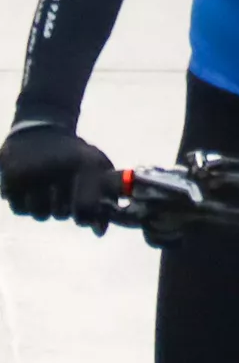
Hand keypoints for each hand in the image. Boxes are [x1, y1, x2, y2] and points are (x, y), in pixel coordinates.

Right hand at [0, 123, 115, 223]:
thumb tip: (99, 232)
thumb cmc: (74, 155)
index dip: (86, 217)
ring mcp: (32, 173)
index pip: (86, 208)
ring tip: (47, 190)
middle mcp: (58, 168)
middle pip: (61, 214)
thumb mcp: (97, 167)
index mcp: (85, 164)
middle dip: (64, 209)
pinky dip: (25, 204)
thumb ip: (105, 198)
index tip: (83, 214)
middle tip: (62, 192)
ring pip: (39, 215)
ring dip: (44, 209)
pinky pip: (19, 209)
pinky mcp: (10, 178)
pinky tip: (30, 189)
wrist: (40, 130)